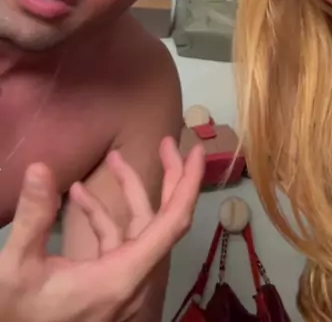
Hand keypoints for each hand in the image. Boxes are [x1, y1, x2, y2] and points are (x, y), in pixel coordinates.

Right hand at [0, 137, 204, 321]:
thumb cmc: (19, 317)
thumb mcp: (18, 269)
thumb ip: (34, 217)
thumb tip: (40, 169)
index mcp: (123, 275)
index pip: (173, 223)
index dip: (189, 185)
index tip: (198, 153)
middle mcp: (131, 281)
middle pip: (164, 222)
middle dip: (168, 178)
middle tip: (167, 143)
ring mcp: (121, 286)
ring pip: (139, 231)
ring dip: (127, 194)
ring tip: (112, 158)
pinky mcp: (107, 288)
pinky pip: (117, 245)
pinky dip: (103, 219)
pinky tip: (77, 196)